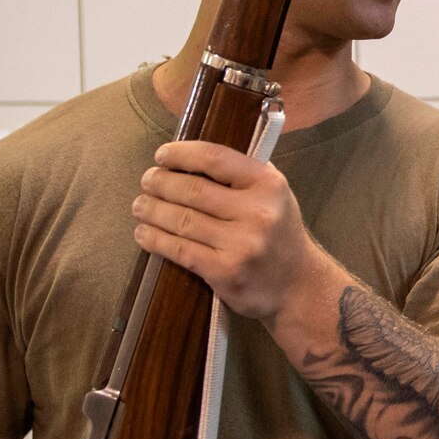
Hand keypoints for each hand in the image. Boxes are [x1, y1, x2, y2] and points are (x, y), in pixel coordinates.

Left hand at [133, 140, 328, 321]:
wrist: (298, 284)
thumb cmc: (278, 233)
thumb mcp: (274, 195)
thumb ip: (241, 174)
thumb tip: (189, 156)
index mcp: (268, 185)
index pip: (215, 158)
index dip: (181, 154)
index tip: (161, 156)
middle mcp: (258, 213)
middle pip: (192, 190)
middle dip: (160, 183)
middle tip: (147, 181)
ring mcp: (241, 244)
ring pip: (182, 220)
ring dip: (152, 210)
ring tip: (140, 206)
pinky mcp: (225, 272)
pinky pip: (180, 250)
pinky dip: (155, 240)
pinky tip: (144, 234)